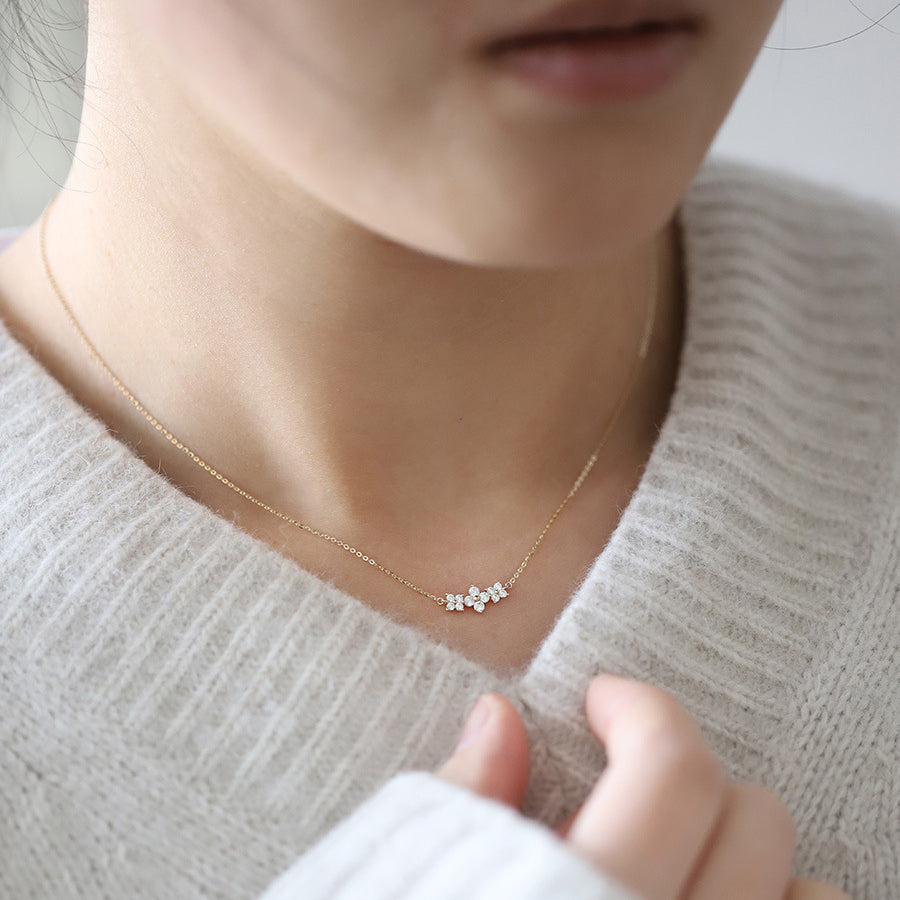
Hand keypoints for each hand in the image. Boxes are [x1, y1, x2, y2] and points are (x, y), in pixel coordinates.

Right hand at [436, 675, 848, 899]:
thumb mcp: (413, 885)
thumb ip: (463, 804)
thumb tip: (498, 718)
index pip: (669, 773)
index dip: (640, 708)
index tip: (602, 700)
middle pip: (753, 819)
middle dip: (691, 770)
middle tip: (629, 776)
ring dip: (761, 861)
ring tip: (684, 859)